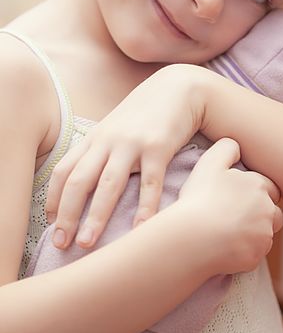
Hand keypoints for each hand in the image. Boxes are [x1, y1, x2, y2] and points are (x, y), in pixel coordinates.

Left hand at [46, 64, 207, 248]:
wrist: (179, 89)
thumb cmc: (147, 113)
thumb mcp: (117, 127)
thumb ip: (101, 150)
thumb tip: (87, 182)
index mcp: (95, 138)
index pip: (64, 170)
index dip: (54, 199)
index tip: (52, 224)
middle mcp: (108, 140)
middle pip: (79, 180)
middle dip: (67, 214)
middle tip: (62, 243)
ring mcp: (132, 143)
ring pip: (108, 184)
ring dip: (95, 216)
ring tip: (87, 243)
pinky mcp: (159, 147)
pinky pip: (149, 183)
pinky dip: (144, 208)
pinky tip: (139, 229)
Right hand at [179, 138, 282, 273]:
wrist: (193, 237)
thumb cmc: (199, 199)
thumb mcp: (209, 163)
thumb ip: (226, 148)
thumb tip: (236, 145)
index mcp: (259, 186)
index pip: (270, 188)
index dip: (256, 193)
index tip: (239, 198)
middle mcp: (268, 210)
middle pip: (273, 213)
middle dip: (261, 214)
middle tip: (236, 217)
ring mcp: (264, 235)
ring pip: (265, 233)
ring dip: (254, 233)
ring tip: (229, 233)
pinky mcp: (257, 256)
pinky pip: (255, 253)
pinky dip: (245, 251)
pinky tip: (226, 247)